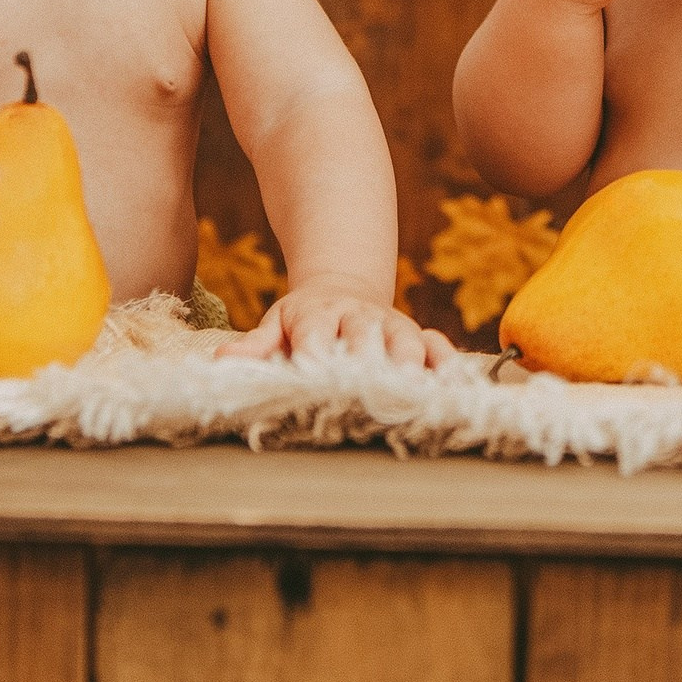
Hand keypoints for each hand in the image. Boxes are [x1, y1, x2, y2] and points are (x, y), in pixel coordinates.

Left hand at [218, 274, 459, 367]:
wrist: (344, 289)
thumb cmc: (302, 320)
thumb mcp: (275, 325)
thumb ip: (254, 347)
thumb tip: (222, 359)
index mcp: (317, 314)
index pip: (316, 334)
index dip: (317, 355)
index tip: (317, 378)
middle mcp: (358, 316)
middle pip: (368, 335)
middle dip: (373, 362)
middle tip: (377, 391)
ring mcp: (392, 323)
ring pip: (409, 339)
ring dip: (416, 365)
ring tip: (420, 393)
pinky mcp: (418, 334)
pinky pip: (439, 347)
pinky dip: (449, 367)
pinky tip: (459, 390)